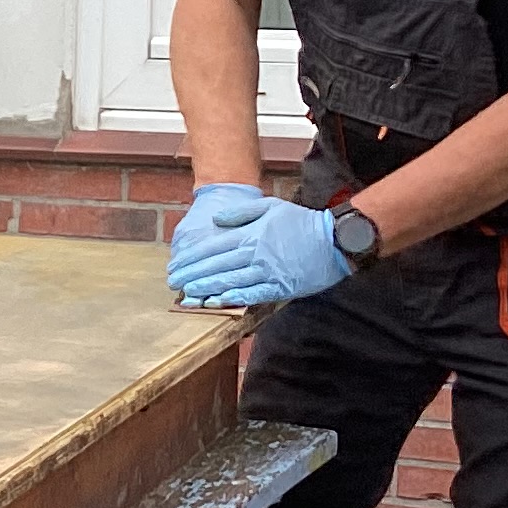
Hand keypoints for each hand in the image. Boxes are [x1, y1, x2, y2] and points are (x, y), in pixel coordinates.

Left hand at [169, 199, 353, 309]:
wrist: (334, 240)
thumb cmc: (301, 222)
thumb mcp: (270, 207)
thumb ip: (240, 212)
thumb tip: (216, 220)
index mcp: (250, 234)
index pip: (213, 248)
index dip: (191, 258)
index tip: (175, 265)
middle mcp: (255, 253)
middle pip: (216, 266)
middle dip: (192, 275)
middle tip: (173, 283)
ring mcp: (268, 271)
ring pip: (231, 281)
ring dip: (207, 288)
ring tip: (188, 294)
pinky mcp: (280, 286)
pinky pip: (253, 294)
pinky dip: (234, 298)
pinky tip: (218, 301)